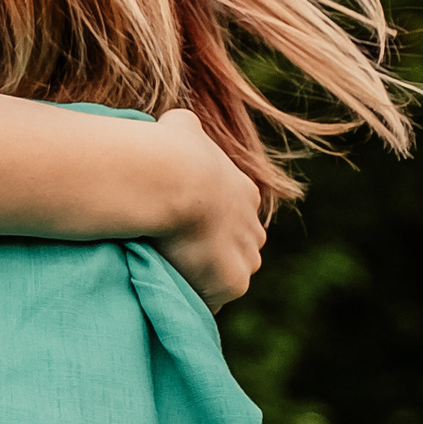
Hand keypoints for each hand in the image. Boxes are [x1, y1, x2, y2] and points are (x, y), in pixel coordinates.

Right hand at [147, 109, 267, 308]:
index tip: (182, 228)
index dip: (207, 225)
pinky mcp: (234, 281)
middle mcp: (254, 228)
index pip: (231, 218)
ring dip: (203, 278)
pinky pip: (211, 299)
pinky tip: (168, 291)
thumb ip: (184, 128)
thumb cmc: (171, 151)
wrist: (172, 179)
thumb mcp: (181, 125)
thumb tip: (176, 124)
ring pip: (226, 275)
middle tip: (174, 255)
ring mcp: (246, 257)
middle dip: (211, 255)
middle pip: (235, 250)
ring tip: (168, 275)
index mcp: (245, 195)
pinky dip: (193, 297)